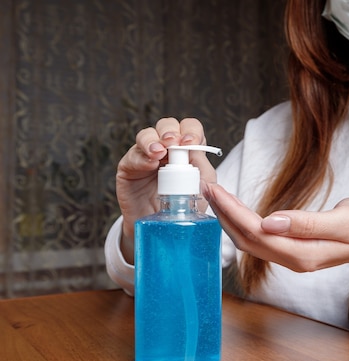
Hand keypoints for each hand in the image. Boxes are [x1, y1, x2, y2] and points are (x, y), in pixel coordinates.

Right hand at [116, 117, 216, 262]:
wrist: (162, 230)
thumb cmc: (183, 206)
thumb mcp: (201, 188)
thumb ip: (203, 170)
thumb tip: (199, 151)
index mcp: (186, 150)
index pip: (189, 127)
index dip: (191, 130)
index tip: (192, 142)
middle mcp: (165, 148)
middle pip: (167, 125)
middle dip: (171, 131)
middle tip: (175, 143)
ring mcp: (145, 156)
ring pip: (146, 135)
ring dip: (154, 140)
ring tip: (160, 152)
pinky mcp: (129, 168)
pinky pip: (132, 156)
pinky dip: (142, 157)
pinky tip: (150, 162)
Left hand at [204, 183, 348, 271]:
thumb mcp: (347, 220)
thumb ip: (310, 223)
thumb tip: (272, 222)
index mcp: (303, 253)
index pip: (258, 233)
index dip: (233, 212)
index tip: (216, 189)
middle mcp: (292, 260)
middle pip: (247, 240)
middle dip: (224, 214)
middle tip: (207, 187)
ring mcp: (291, 257)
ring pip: (249, 242)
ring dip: (229, 220)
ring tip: (214, 196)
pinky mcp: (291, 250)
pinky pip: (258, 240)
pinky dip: (241, 224)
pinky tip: (233, 210)